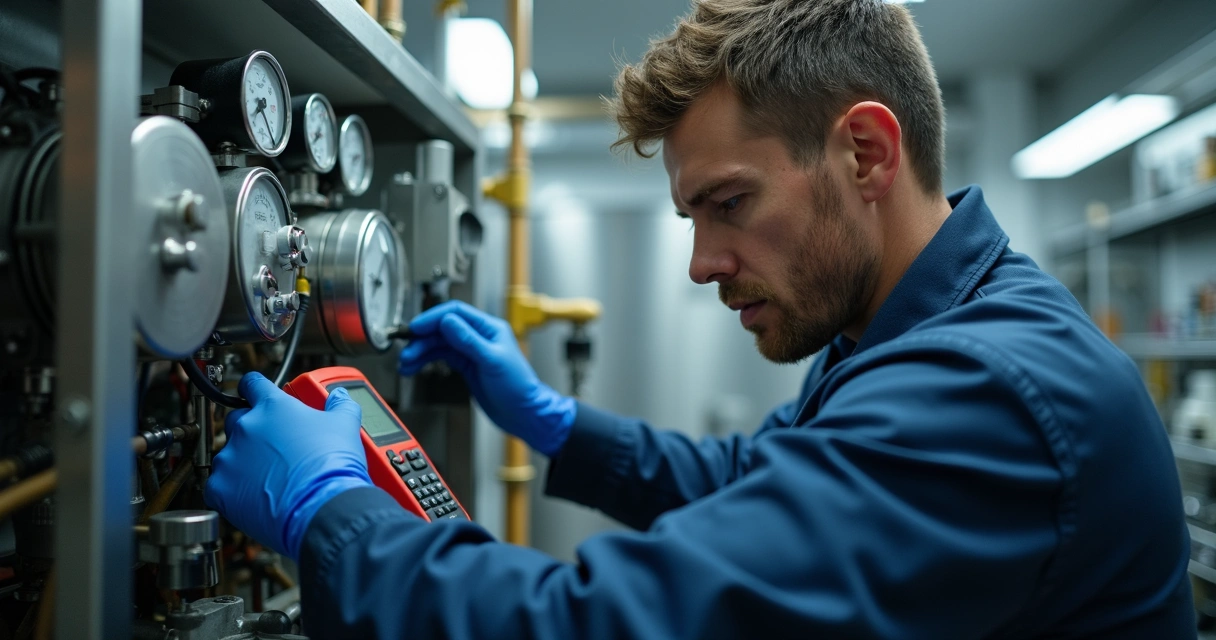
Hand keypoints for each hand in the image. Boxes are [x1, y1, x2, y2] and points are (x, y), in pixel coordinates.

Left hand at [204, 372, 371, 558]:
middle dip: (251, 430)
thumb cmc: (331, 466)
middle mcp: (246, 427)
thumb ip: (340, 405)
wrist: (321, 506)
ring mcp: (230, 458)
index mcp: (273, 407)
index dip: (254, 388)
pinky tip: (252, 497)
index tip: (255, 394)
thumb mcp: (345, 426)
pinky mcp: (220, 487)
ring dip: (243, 462)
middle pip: (236, 419)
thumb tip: (339, 397)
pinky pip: (217, 485)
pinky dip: (232, 490)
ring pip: (228, 454)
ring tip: (268, 478)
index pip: (252, 384)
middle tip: (272, 446)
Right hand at [398, 300, 575, 456]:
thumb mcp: (492, 361)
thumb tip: (448, 322)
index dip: (433, 318)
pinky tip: (415, 367)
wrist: (522, 413)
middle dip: (422, 339)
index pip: (456, 313)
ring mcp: (471, 351)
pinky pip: (442, 357)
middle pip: (443, 329)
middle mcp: (479, 336)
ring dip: (421, 351)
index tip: (416, 328)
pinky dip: (427, 361)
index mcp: (489, 328)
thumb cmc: (518, 387)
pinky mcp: (466, 366)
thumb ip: (469, 341)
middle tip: (407, 351)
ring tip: (406, 363)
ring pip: (439, 344)